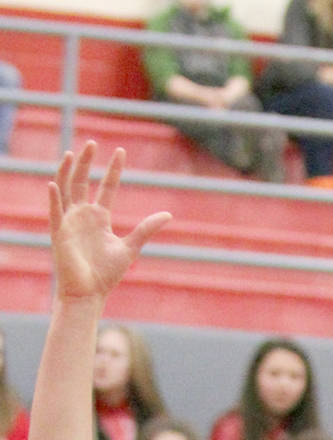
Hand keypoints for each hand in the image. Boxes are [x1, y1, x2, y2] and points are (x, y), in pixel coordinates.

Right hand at [48, 143, 172, 303]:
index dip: (114, 169)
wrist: (89, 294)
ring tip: (72, 153)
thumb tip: (168, 214)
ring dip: (67, 171)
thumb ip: (146, 229)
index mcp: (99, 217)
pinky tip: (54, 184)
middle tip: (93, 143)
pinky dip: (53, 198)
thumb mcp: (130, 248)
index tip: (121, 151)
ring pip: (65, 188)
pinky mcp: (58, 233)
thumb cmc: (107, 274)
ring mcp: (69, 221)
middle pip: (82, 180)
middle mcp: (83, 215)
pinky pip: (54, 212)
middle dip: (86, 162)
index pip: (107, 187)